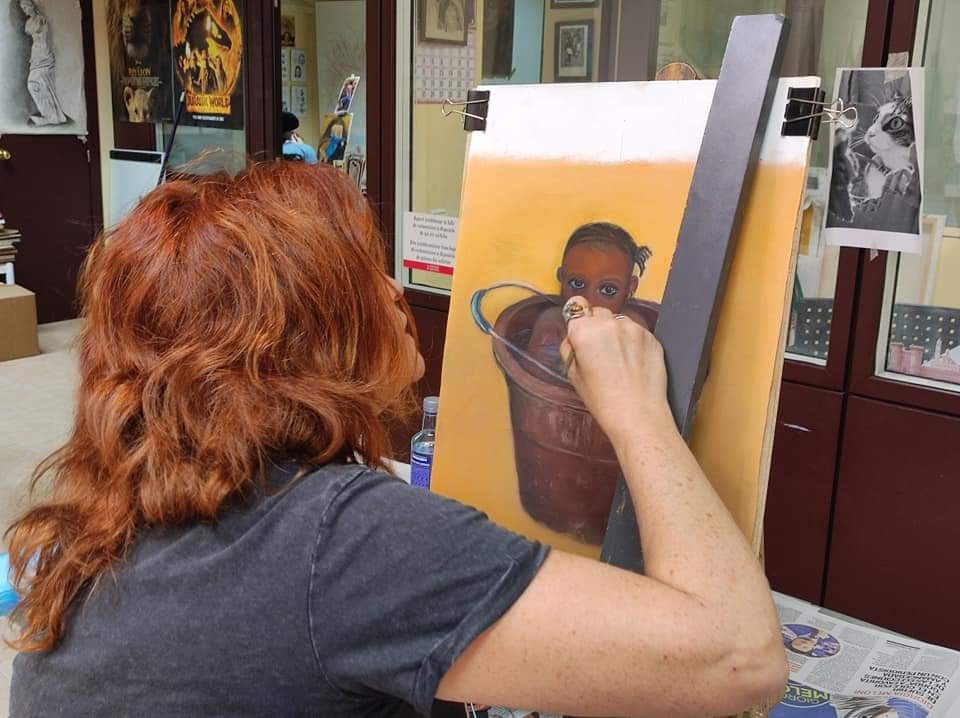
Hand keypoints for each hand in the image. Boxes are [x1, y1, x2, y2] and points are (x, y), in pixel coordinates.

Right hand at [560, 298, 672, 443]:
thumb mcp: (573, 375)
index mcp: (584, 331)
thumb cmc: (604, 400)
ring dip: (616, 333)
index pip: (575, 305)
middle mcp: (609, 323)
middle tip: (599, 350)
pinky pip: (636, 331)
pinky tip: (632, 362)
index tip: (579, 328)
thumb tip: (573, 337)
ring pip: (619, 321)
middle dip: (596, 326)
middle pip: (598, 312)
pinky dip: (633, 341)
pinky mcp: (651, 336)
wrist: (638, 414)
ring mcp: (633, 327)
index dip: (577, 318)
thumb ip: (570, 348)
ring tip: (618, 359)